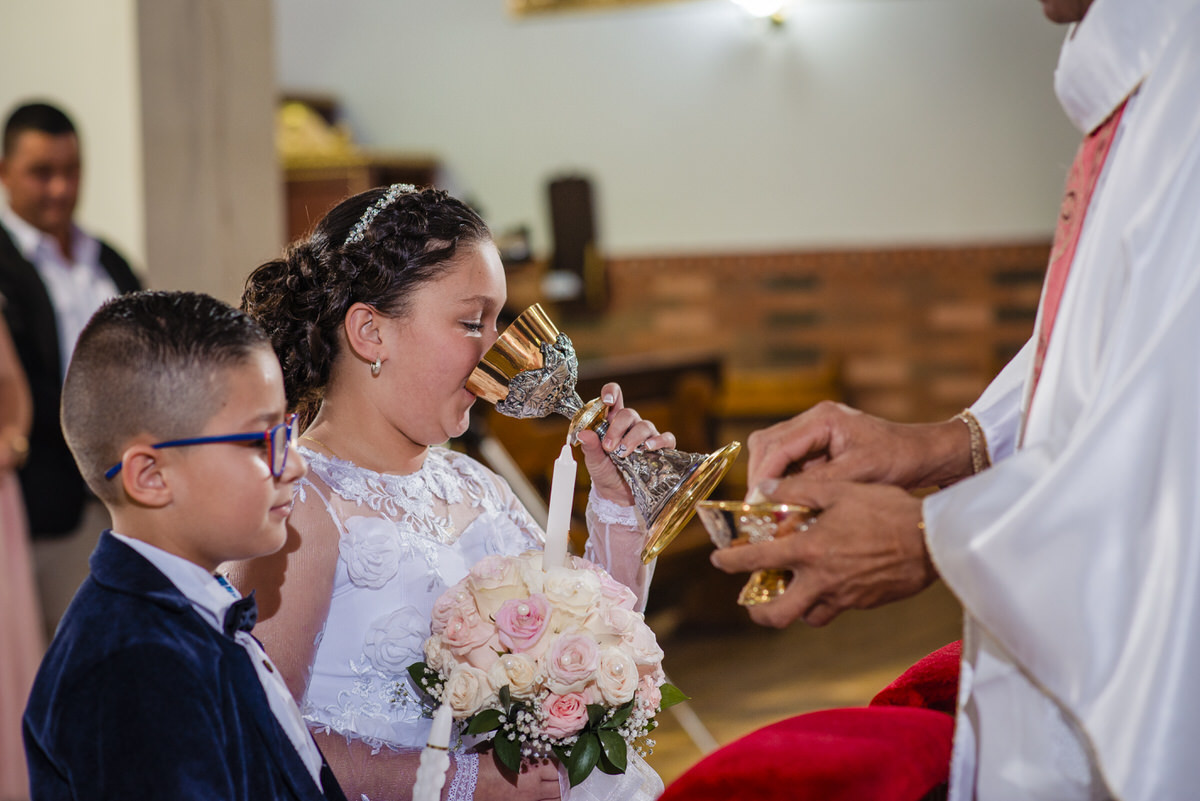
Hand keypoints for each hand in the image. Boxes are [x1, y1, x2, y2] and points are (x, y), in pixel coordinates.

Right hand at [473, 754, 560, 800]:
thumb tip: (533, 745)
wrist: (465, 782)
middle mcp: (533, 789)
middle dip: (564, 781)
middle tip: (563, 776)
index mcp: (533, 771)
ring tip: (556, 789)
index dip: (562, 765)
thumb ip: (523, 750)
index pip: (559, 769)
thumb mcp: (505, 749)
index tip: (561, 762)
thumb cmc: (483, 763)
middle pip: (560, 788)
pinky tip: (542, 797)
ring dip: (557, 794)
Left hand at [575, 382, 676, 505]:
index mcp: (612, 422)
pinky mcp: (661, 449)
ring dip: (633, 438)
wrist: (617, 495)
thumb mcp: (593, 461)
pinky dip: (659, 441)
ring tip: (624, 453)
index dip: (611, 393)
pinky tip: (649, 448)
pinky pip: (666, 438)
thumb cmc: (605, 472)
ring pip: (645, 425)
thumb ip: (589, 447)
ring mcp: (647, 436)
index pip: (614, 397)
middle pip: (629, 413)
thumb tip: (583, 434)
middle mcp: (631, 426)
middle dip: (618, 428)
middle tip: (609, 447)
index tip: (607, 401)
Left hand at [710, 477, 937, 627]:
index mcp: (809, 550)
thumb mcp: (841, 489)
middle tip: (752, 601)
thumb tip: (767, 487)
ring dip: (793, 608)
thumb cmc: (888, 509)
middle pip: (776, 614)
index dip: (730, 561)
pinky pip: (835, 609)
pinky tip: (829, 583)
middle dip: (758, 612)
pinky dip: (824, 602)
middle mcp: (821, 580)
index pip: (756, 561)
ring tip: (790, 592)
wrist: (934, 540)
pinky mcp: (863, 603)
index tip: (718, 559)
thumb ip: (800, 488)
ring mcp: (843, 596)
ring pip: (807, 616)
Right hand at [746, 401, 971, 493]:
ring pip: (773, 450)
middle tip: (756, 507)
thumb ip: (817, 482)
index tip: (754, 502)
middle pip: (767, 443)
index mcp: (823, 419)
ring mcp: (815, 429)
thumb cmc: (899, 459)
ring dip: (769, 477)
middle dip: (759, 475)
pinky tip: (787, 500)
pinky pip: (789, 459)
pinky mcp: (819, 443)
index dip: (762, 475)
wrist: (925, 454)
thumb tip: (777, 496)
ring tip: (769, 505)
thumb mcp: (858, 473)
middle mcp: (814, 419)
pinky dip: (783, 479)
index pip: (777, 445)